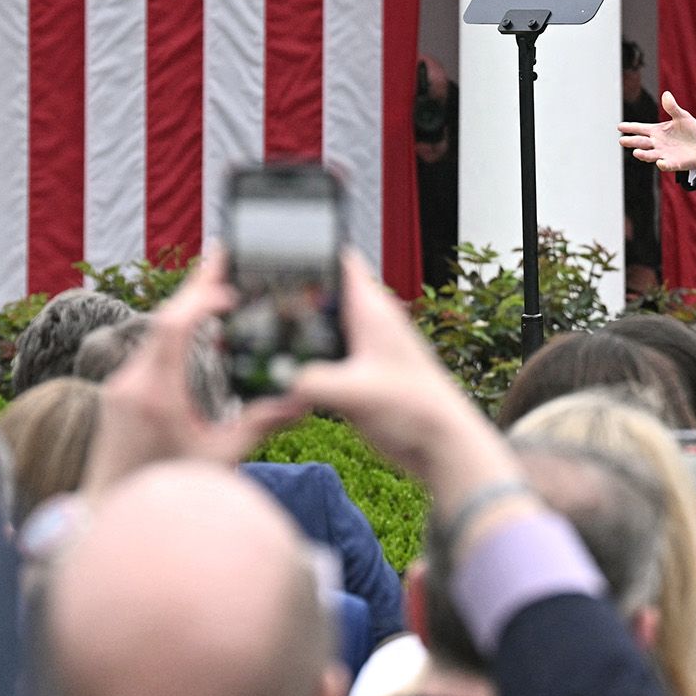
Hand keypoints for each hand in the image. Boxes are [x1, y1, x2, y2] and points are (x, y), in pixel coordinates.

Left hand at [82, 246, 311, 493]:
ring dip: (184, 309)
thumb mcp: (219, 459)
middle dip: (195, 287)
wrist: (110, 516)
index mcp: (154, 395)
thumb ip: (257, 426)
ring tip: (213, 282)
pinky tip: (191, 325)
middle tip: (223, 254)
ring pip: (152, 333)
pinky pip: (147, 350)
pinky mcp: (118, 395)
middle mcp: (130, 383)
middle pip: (162, 319)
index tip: (231, 289)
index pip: (173, 327)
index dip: (200, 299)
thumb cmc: (167, 492)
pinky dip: (172, 331)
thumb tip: (299, 400)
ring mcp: (119, 387)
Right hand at [286, 250, 519, 510]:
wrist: (441, 445)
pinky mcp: (359, 376)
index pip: (342, 262)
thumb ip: (313, 383)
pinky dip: (306, 360)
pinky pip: (326, 357)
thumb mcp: (356, 392)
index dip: (312, 250)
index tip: (277, 250)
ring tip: (260, 335)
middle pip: (324, 294)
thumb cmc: (416, 409)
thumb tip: (278, 380)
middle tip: (254, 301)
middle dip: (292, 296)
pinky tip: (283, 372)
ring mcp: (364, 350)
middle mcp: (368, 324)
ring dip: (298, 332)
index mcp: (371, 312)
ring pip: (323, 327)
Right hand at [619, 90, 695, 173]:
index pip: (640, 129)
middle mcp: (657, 143)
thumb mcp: (682, 116)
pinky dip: (663, 164)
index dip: (630, 127)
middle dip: (631, 142)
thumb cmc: (689, 130)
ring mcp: (664, 154)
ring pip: (650, 155)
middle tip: (622, 140)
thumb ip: (672, 107)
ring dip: (643, 155)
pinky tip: (660, 162)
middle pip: (641, 142)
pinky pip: (666, 165)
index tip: (620, 126)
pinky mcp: (673, 163)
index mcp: (656, 131)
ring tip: (636, 152)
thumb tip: (666, 94)